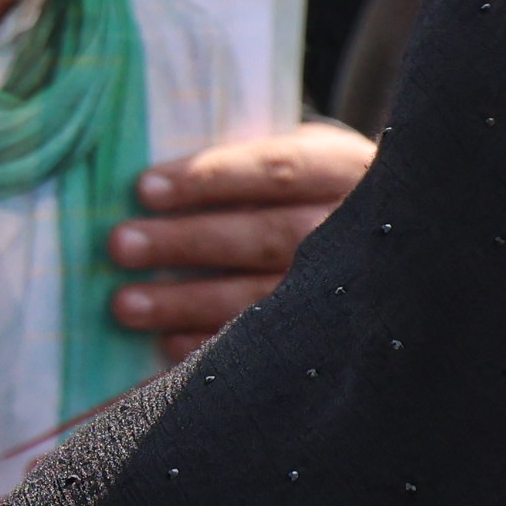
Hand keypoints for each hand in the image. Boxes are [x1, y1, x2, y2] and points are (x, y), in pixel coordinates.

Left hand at [103, 119, 375, 353]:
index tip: (144, 190)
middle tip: (120, 246)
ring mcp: (350, 288)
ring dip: (191, 301)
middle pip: (268, 235)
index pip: (277, 170)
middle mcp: (354, 229)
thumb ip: (241, 164)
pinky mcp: (334, 335)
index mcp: (342, 168)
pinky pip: (274, 348)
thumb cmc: (305, 188)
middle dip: (190, 241)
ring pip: (267, 295)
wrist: (386, 231)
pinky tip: (169, 345)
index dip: (210, 179)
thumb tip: (143, 184)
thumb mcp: (293, 157)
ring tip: (126, 305)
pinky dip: (217, 344)